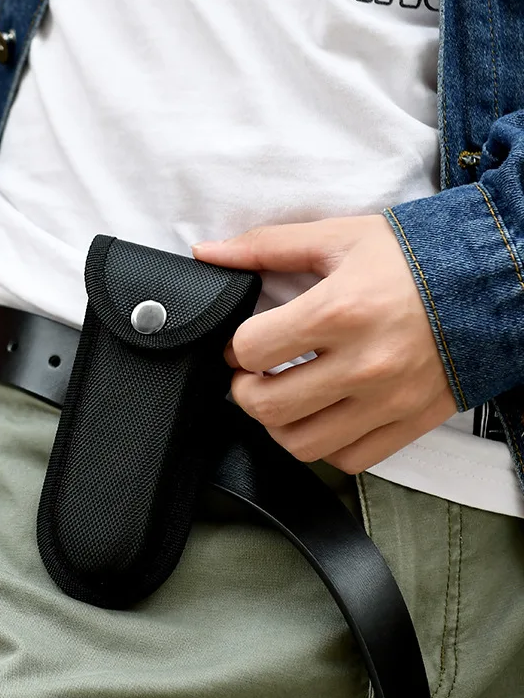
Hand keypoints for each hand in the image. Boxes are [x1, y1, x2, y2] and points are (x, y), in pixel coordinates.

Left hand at [193, 216, 457, 473]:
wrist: (492, 283)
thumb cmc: (411, 258)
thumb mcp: (337, 238)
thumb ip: (266, 246)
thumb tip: (205, 254)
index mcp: (339, 311)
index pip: (252, 349)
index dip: (234, 347)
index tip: (243, 343)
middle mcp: (363, 363)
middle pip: (267, 406)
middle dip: (244, 391)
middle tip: (253, 375)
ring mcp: (387, 400)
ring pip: (302, 444)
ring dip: (278, 425)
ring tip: (283, 397)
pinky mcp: (408, 423)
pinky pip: (348, 459)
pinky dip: (324, 445)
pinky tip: (322, 415)